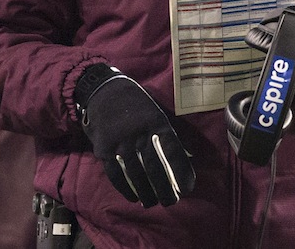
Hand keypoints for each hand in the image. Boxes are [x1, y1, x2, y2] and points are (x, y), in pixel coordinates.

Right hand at [79, 68, 194, 207]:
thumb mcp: (156, 110)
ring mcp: (120, 142)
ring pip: (136, 174)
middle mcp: (139, 133)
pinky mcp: (104, 149)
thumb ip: (172, 132)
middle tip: (171, 202)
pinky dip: (124, 188)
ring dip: (146, 192)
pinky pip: (115, 174)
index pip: (173, 150)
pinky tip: (133, 197)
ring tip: (152, 203)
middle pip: (154, 167)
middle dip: (164, 189)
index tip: (187, 189)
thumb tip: (191, 153)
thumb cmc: (135, 102)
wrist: (103, 90)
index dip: (181, 171)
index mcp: (157, 122)